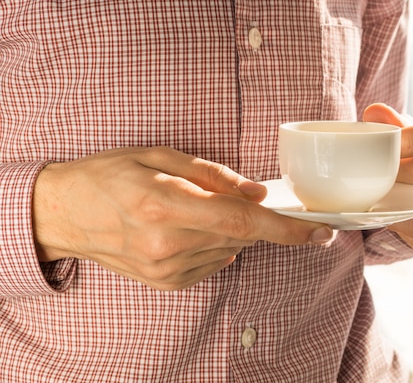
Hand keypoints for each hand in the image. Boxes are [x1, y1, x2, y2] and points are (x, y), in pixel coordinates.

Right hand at [33, 147, 332, 289]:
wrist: (65, 213)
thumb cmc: (110, 175)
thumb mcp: (160, 156)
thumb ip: (213, 175)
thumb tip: (256, 193)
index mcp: (165, 204)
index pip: (242, 221)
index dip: (288, 229)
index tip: (321, 233)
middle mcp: (167, 244)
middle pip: (240, 236)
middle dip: (255, 219)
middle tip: (241, 199)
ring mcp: (166, 269)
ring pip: (228, 248)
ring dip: (228, 229)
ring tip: (192, 208)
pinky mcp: (166, 283)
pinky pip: (212, 262)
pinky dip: (212, 243)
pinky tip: (184, 228)